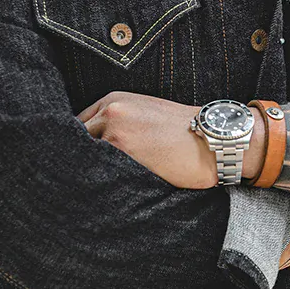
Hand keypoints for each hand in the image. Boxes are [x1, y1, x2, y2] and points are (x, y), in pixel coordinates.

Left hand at [76, 91, 218, 187]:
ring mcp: (114, 132)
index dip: (80, 144)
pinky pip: (99, 170)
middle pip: (76, 138)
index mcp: (114, 100)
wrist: (213, 140)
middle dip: (80, 157)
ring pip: (84, 155)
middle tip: (83, 176)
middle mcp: (110, 111)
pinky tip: (108, 188)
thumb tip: (97, 144)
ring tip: (96, 185)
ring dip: (88, 170)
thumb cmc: (185, 131)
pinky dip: (100, 180)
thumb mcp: (147, 113)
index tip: (83, 159)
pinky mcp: (122, 152)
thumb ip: (119, 122)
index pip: (79, 123)